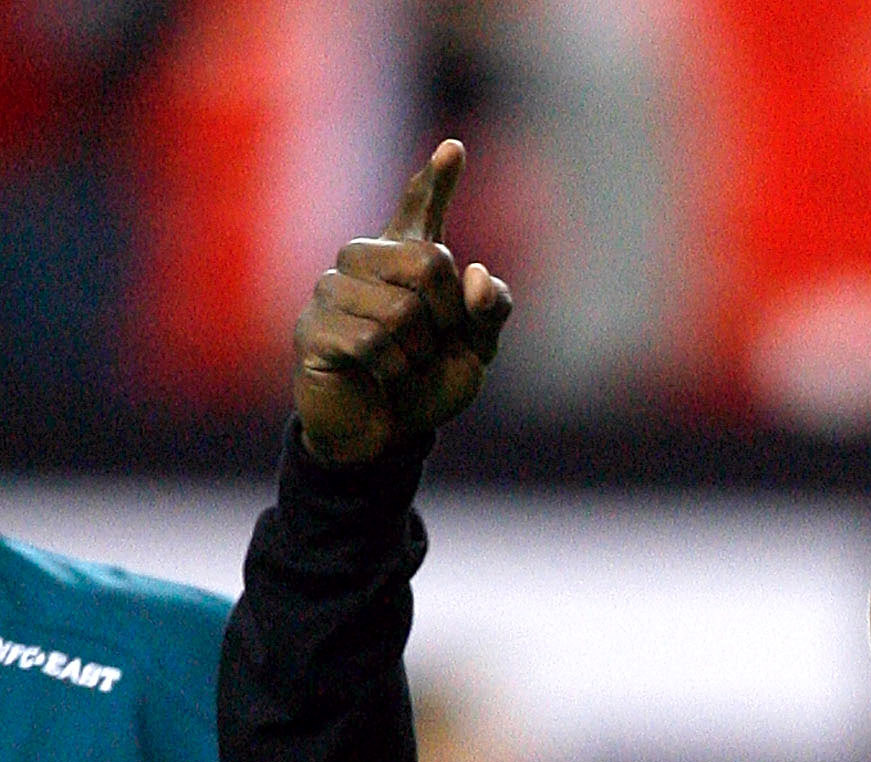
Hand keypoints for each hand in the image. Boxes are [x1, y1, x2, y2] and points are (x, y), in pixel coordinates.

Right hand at [294, 139, 512, 465]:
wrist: (385, 435)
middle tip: (432, 345)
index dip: (436, 181)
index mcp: (406, 261)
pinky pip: (373, 342)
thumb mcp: (475, 349)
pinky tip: (379, 375)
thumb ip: (489, 310)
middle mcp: (364, 263)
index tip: (454, 149)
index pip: (420, 211)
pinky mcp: (313, 328)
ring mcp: (332, 291)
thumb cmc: (426, 383)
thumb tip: (475, 273)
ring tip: (401, 364)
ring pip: (402, 310)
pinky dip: (392, 369)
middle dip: (448, 316)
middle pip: (430, 261)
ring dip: (418, 352)